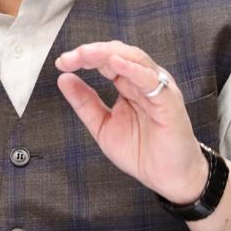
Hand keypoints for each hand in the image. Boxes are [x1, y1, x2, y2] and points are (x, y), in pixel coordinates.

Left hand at [55, 41, 207, 203]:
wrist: (169, 178)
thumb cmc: (142, 151)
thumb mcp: (103, 125)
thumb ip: (84, 102)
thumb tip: (63, 78)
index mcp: (128, 84)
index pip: (104, 60)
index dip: (82, 58)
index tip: (61, 63)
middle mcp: (143, 81)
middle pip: (117, 53)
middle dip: (91, 52)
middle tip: (69, 58)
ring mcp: (157, 88)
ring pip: (134, 59)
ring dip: (107, 54)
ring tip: (86, 54)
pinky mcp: (169, 100)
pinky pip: (151, 79)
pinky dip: (133, 69)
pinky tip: (116, 64)